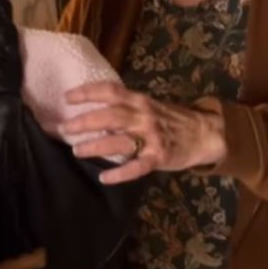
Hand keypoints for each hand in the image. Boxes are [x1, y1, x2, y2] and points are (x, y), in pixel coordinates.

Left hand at [60, 82, 225, 183]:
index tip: (67, 97)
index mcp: (140, 101)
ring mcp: (152, 138)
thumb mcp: (150, 106)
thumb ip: (126, 108)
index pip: (111, 91)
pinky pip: (137, 167)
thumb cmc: (172, 119)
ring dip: (96, 145)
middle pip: (110, 116)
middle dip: (84, 121)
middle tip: (63, 128)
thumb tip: (94, 114)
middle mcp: (144, 116)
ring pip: (120, 140)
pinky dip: (120, 173)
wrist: (204, 133)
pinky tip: (104, 178)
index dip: (88, 92)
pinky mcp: (159, 157)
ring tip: (77, 150)